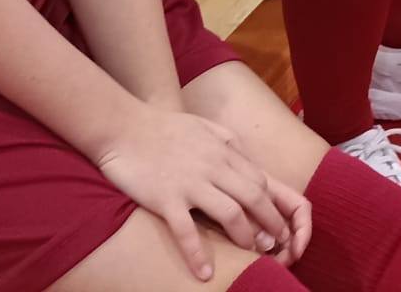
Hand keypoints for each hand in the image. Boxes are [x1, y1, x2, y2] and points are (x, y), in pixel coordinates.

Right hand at [96, 104, 300, 278]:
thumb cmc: (162, 127)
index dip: (272, 204)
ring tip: (251, 256)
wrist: (123, 126)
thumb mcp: (202, 126)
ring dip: (245, 238)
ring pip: (230, 213)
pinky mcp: (166, 198)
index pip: (259, 179)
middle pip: (254, 196)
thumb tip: (245, 159)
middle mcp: (212, 166)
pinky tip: (204, 274)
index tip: (276, 223)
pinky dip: (197, 255)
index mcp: (222, 150)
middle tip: (276, 245)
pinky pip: (186, 231)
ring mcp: (190, 182)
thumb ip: (226, 140)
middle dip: (271, 222)